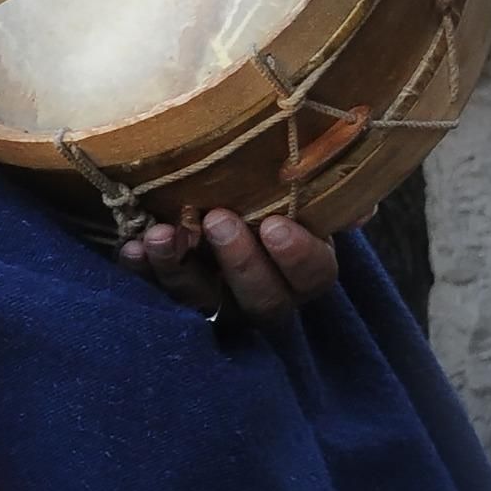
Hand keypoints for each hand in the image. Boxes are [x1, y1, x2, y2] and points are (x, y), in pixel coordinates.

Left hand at [118, 208, 341, 324]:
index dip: (298, 257)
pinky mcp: (170, 291)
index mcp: (301, 271)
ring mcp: (214, 299)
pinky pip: (153, 293)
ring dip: (178, 268)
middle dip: (240, 263)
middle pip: (262, 301)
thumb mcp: (299, 189)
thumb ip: (326, 195)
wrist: (218, 195)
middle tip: (219, 220)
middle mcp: (260, 294)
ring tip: (160, 234)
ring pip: (201, 301)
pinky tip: (130, 249)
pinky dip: (141, 272)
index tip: (275, 225)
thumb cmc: (268, 193)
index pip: (313, 278)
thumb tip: (360, 206)